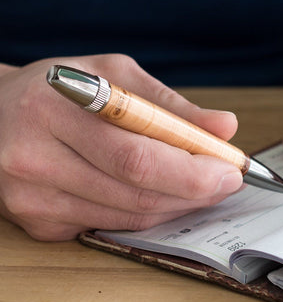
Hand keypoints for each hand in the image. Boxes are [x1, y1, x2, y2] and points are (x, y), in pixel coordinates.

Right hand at [0, 54, 243, 239]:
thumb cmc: (62, 88)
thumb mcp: (113, 74)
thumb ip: (170, 103)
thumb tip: (225, 127)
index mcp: (56, 107)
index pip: (137, 155)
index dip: (192, 170)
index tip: (231, 168)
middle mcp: (35, 158)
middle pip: (136, 193)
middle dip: (195, 191)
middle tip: (226, 182)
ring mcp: (32, 198)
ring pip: (128, 217)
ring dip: (177, 206)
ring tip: (202, 187)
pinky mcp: (37, 223)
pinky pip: (111, 226)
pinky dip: (147, 215)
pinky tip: (162, 196)